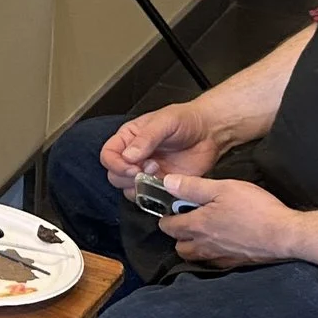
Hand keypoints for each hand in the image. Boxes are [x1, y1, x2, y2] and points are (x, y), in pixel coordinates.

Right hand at [99, 101, 223, 190]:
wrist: (210, 132)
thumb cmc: (186, 120)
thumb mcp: (164, 122)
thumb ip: (146, 138)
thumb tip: (128, 156)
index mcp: (129, 138)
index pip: (108, 155)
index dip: (116, 164)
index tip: (132, 166)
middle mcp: (134, 156)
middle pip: (114, 175)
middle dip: (129, 177)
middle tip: (150, 169)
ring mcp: (147, 172)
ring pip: (129, 189)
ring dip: (141, 187)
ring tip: (160, 174)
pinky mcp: (162, 185)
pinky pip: (149, 197)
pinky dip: (154, 196)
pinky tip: (167, 185)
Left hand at [158, 175, 297, 266]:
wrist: (284, 235)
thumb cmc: (255, 209)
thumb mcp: (222, 188)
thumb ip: (192, 187)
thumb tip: (167, 183)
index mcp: (197, 226)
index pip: (168, 227)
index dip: (166, 216)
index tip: (173, 207)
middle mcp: (205, 246)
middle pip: (179, 246)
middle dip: (178, 234)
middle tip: (190, 218)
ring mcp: (220, 258)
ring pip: (195, 257)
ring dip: (193, 246)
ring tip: (204, 230)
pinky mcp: (235, 264)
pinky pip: (213, 262)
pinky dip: (211, 254)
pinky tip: (222, 242)